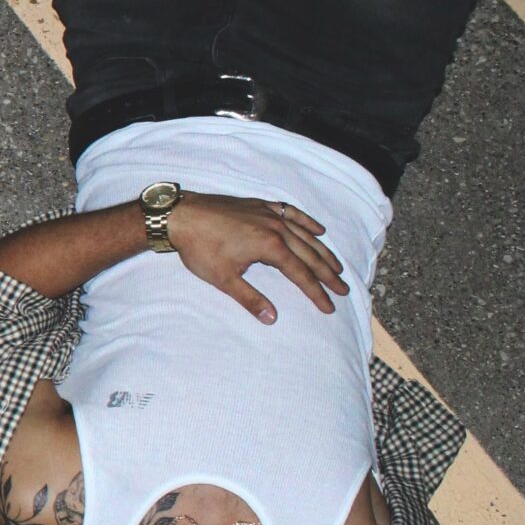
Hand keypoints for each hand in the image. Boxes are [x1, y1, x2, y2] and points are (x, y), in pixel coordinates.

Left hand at [163, 192, 349, 322]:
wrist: (181, 215)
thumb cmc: (199, 248)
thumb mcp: (224, 279)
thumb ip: (250, 299)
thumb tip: (272, 319)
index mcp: (270, 247)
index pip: (301, 274)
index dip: (316, 292)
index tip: (330, 306)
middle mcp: (276, 228)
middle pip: (309, 254)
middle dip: (328, 273)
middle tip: (344, 289)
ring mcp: (269, 214)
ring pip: (305, 234)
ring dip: (323, 250)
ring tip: (337, 266)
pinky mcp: (260, 205)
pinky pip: (291, 212)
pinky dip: (307, 221)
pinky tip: (318, 229)